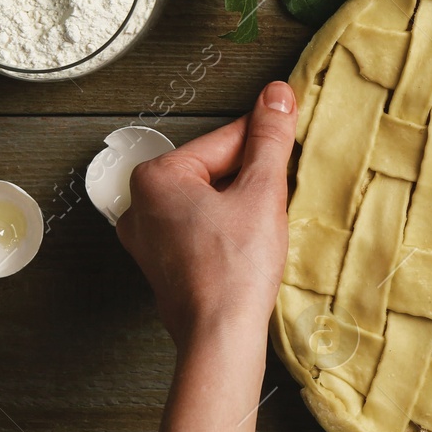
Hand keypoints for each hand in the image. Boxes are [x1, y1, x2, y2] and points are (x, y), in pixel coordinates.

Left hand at [117, 82, 296, 350]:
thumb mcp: (262, 191)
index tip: (290, 146)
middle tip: (276, 201)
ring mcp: (148, 239)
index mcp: (156, 176)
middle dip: (250, 180)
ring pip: (210, 201)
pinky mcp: (162, 265)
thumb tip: (277, 94)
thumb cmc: (234, 269)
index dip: (265, 146)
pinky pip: (201, 229)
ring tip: (262, 228)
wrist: (220, 337)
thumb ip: (270, 138)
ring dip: (241, 206)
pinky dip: (227, 231)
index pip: (226, 140)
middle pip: (215, 170)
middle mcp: (140, 205)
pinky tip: (247, 248)